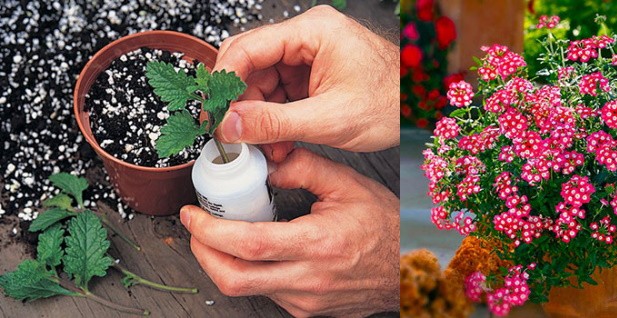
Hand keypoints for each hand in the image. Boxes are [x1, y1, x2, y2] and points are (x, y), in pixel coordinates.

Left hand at [180, 148, 399, 316]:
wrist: (406, 270)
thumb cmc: (383, 228)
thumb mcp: (348, 185)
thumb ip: (304, 167)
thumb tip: (265, 162)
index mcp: (318, 243)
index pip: (249, 243)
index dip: (210, 231)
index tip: (193, 215)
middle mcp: (308, 279)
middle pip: (234, 278)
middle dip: (202, 253)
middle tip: (196, 230)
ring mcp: (305, 300)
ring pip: (246, 287)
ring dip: (225, 262)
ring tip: (226, 236)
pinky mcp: (304, 310)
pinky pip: (266, 292)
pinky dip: (251, 271)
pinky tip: (258, 252)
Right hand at [213, 5, 399, 160]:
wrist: (419, 109)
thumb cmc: (391, 104)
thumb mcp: (328, 119)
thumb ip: (275, 123)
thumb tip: (232, 126)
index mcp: (314, 32)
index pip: (248, 48)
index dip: (225, 84)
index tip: (214, 115)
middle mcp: (309, 37)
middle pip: (251, 65)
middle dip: (242, 105)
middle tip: (234, 136)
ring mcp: (311, 54)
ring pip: (263, 82)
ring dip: (259, 118)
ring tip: (266, 147)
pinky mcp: (314, 73)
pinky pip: (281, 93)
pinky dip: (276, 119)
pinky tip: (279, 142)